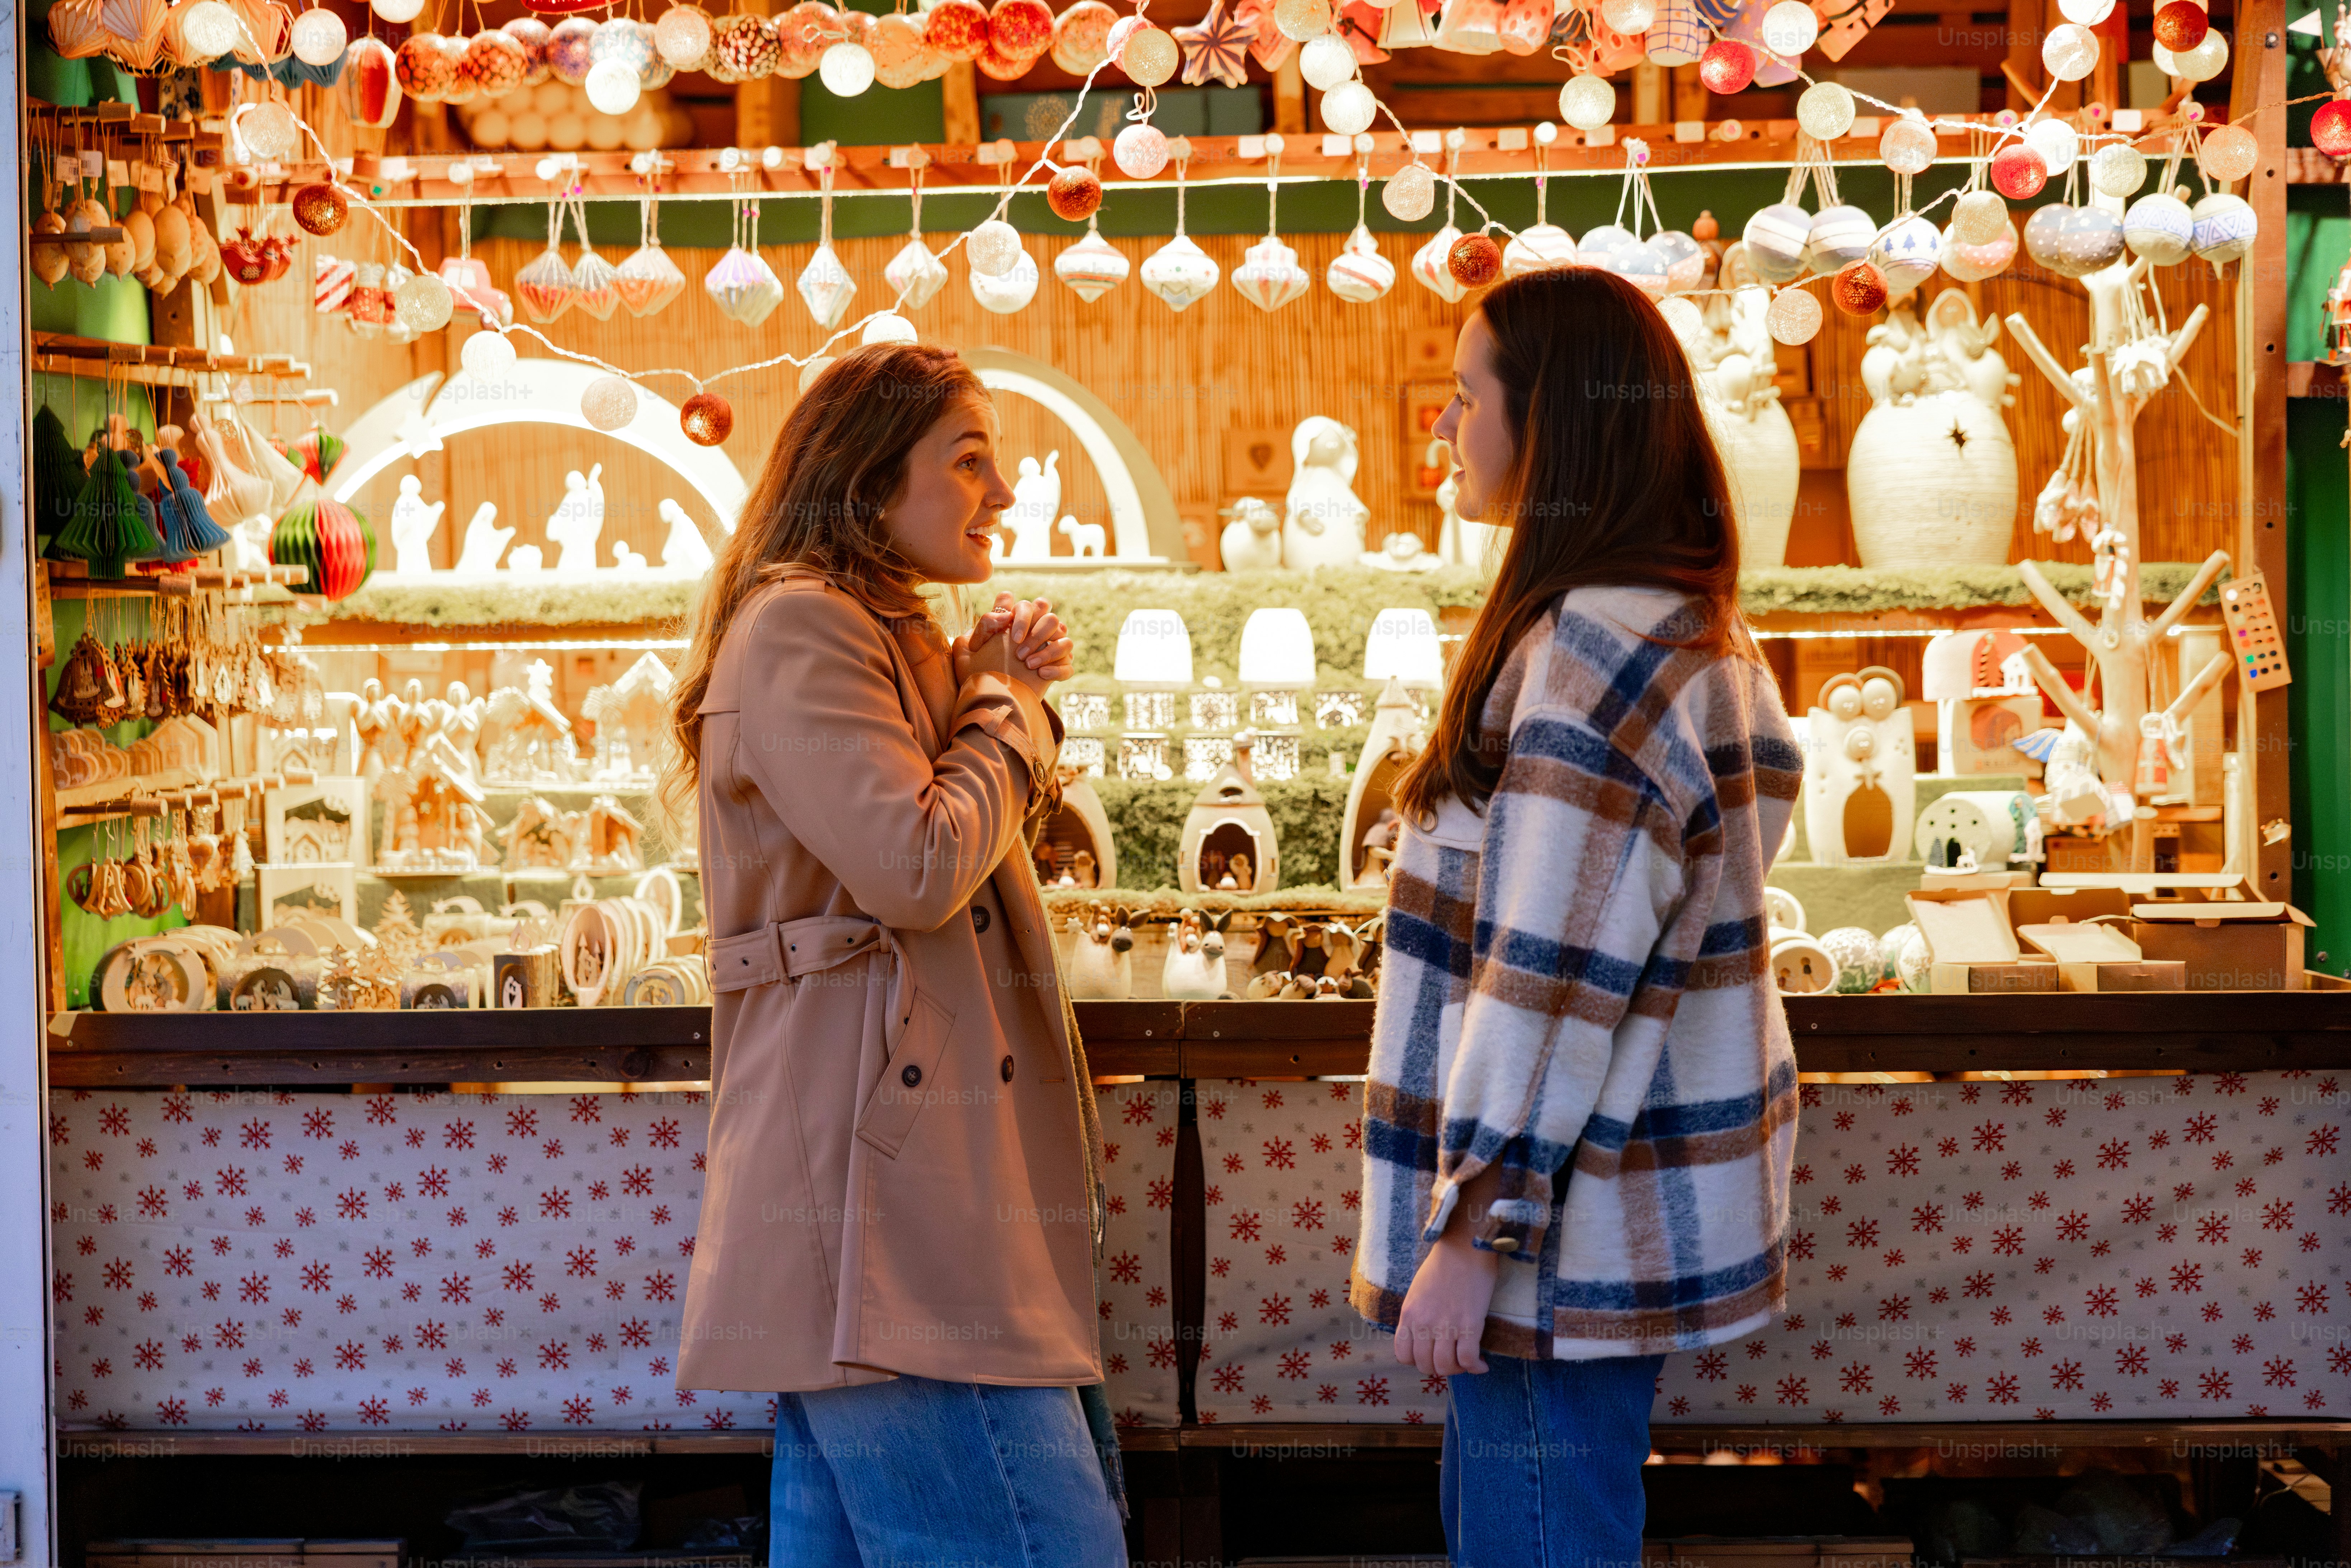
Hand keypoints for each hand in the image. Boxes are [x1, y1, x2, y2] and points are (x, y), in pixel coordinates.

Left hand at [959, 592, 1073, 696]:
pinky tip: (1041, 675)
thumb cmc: (977, 677)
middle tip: (1019, 654)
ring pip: (1065, 640)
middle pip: (1050, 618)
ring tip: (1029, 665)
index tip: (1012, 638)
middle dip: (1037, 633)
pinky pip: (1068, 665)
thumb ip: (985, 624)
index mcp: (1016, 626)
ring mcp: (1049, 652)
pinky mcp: (1057, 671)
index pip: (1028, 606)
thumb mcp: (969, 651)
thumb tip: (1005, 614)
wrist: (990, 705)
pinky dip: (1058, 669)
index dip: (1023, 617)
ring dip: (1049, 651)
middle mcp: (1035, 635)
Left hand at [1392, 1226, 1498, 1377]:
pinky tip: (1481, 1364)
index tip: (1432, 1355)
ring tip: (1466, 1361)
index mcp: (1409, 1315)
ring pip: (1446, 1367)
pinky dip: (1476, 1367)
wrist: (1465, 1246)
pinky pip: (1468, 1359)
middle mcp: (1423, 1323)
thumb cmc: (1443, 1266)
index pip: (1403, 1356)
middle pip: (1425, 1365)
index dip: (1418, 1361)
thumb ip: (1418, 1316)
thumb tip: (1426, 1338)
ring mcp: (1446, 1325)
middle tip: (1452, 1359)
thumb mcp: (1417, 1292)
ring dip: (1457, 1370)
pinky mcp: (1470, 1324)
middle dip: (1439, 1368)